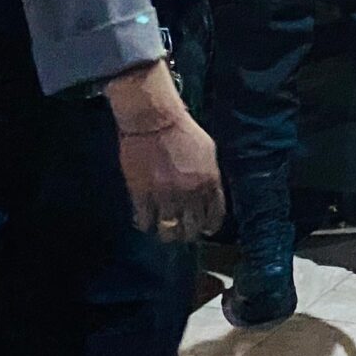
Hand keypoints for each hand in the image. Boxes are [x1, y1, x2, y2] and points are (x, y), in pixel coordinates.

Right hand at [105, 61, 223, 242]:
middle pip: (192, 228)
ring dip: (168, 234)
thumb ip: (210, 175)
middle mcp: (189, 193)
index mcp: (209, 181)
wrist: (154, 121)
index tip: (206, 230)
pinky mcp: (141, 194)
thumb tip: (210, 194)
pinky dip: (145, 224)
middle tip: (184, 233)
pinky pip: (144, 220)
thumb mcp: (208, 151)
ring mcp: (164, 195)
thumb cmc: (183, 130)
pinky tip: (145, 222)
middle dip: (189, 233)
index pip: (215, 214)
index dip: (210, 226)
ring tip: (165, 232)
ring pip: (168, 230)